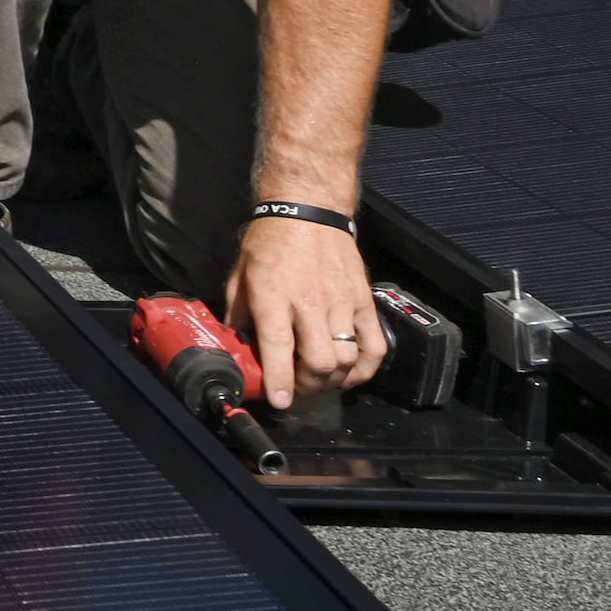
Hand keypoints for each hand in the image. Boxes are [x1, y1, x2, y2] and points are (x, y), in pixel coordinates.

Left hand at [224, 215, 384, 404]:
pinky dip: (365, 368)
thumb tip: (236, 346)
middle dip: (307, 385)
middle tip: (297, 388)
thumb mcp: (240, 277)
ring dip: (332, 379)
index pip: (279, 347)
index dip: (280, 380)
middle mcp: (310, 302)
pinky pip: (375, 345)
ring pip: (346, 358)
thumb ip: (237, 315)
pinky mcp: (363, 301)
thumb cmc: (270, 242)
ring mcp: (341, 303)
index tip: (280, 400)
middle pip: (319, 361)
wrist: (307, 210)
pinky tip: (350, 373)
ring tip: (318, 380)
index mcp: (274, 296)